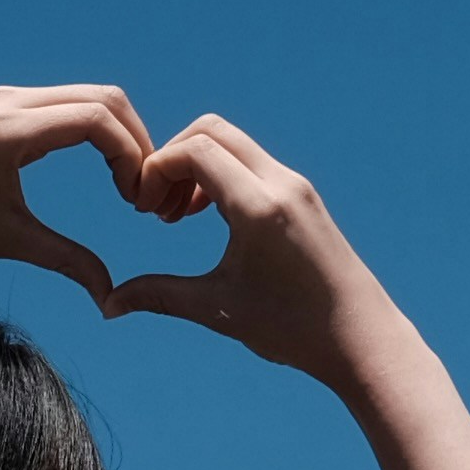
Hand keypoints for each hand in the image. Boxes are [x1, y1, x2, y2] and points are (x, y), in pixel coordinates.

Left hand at [0, 83, 165, 301]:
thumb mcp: (5, 240)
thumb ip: (64, 260)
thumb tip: (109, 297)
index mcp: (10, 129)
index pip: (97, 119)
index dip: (131, 156)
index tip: (135, 201)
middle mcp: (12, 100)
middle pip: (105, 97)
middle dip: (136, 141)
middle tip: (142, 192)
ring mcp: (9, 97)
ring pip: (89, 95)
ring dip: (119, 133)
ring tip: (126, 184)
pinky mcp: (6, 103)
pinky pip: (68, 103)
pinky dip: (97, 127)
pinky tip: (103, 168)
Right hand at [97, 115, 383, 378]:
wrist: (361, 339)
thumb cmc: (292, 329)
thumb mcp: (219, 311)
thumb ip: (160, 296)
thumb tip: (109, 305)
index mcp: (259, 207)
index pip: (195, 150)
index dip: (155, 170)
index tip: (141, 210)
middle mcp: (281, 184)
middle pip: (211, 131)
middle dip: (172, 160)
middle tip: (155, 208)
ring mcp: (295, 186)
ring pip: (232, 144)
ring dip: (195, 166)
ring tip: (176, 216)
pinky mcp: (302, 196)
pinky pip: (251, 162)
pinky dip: (220, 174)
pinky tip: (206, 216)